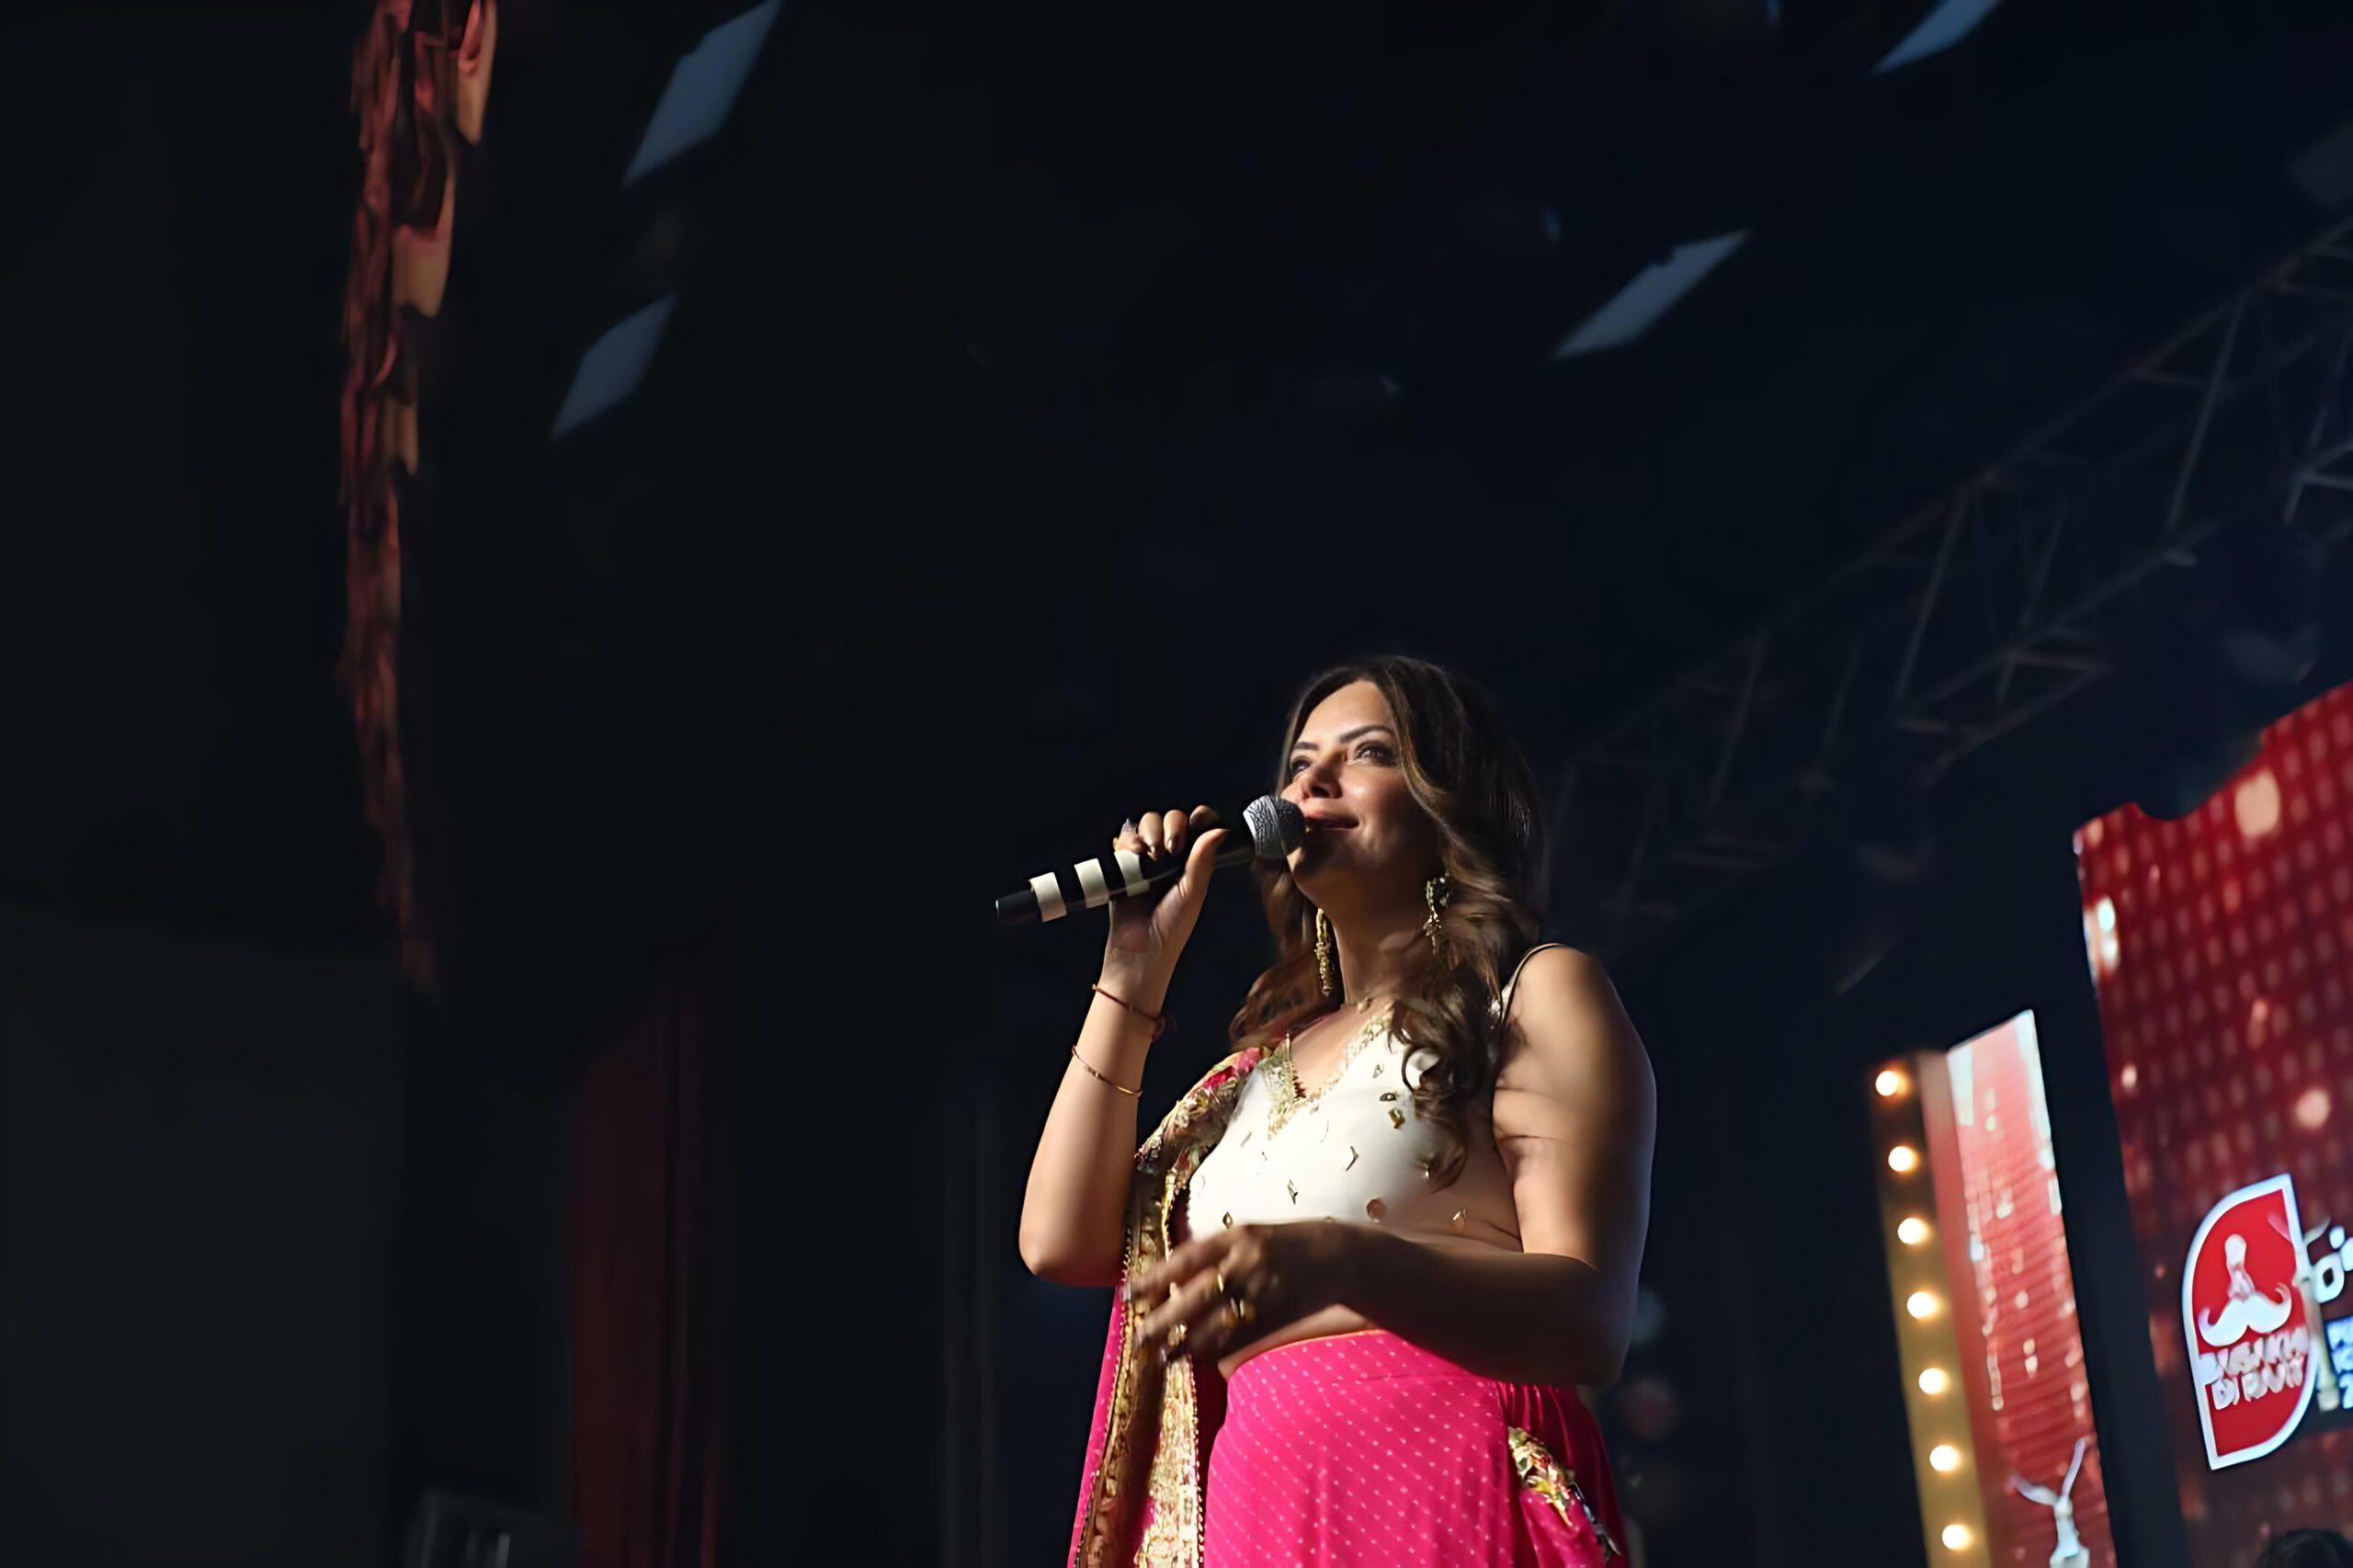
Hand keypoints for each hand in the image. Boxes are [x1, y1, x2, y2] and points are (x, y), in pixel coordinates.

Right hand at [1102, 805, 1227, 997]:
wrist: (1139, 950)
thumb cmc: (1171, 929)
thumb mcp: (1193, 893)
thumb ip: (1203, 859)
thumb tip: (1219, 830)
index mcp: (1193, 863)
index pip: (1198, 826)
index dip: (1198, 819)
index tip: (1197, 824)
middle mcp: (1170, 857)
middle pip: (1171, 819)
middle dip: (1171, 826)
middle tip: (1171, 848)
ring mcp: (1146, 860)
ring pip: (1147, 823)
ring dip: (1150, 831)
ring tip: (1151, 855)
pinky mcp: (1123, 865)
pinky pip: (1124, 839)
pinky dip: (1128, 841)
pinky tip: (1135, 855)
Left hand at [1128, 1220, 1364, 1364]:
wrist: (1336, 1257)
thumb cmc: (1283, 1243)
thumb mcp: (1247, 1235)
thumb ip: (1213, 1253)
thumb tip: (1171, 1279)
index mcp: (1236, 1237)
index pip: (1186, 1259)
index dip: (1155, 1278)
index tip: (1129, 1294)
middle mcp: (1246, 1264)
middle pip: (1195, 1298)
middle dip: (1164, 1320)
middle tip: (1138, 1336)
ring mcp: (1261, 1293)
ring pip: (1215, 1325)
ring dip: (1186, 1344)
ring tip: (1163, 1355)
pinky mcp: (1274, 1316)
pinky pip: (1238, 1339)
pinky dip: (1215, 1351)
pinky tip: (1197, 1359)